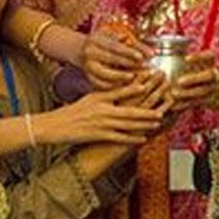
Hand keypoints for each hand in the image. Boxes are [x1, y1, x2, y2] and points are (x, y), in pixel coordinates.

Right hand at [38, 78, 167, 145]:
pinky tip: (143, 138)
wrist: (54, 126)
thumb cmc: (74, 111)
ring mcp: (101, 123)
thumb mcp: (91, 97)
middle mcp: (103, 109)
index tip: (153, 80)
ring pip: (128, 124)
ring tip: (158, 121)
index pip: (124, 90)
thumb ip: (109, 93)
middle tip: (164, 105)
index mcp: (101, 97)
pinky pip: (119, 138)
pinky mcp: (98, 136)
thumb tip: (128, 88)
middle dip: (149, 107)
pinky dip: (132, 138)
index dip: (140, 86)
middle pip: (131, 109)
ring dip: (145, 123)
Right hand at [82, 29, 147, 89]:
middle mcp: (90, 53)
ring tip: (134, 78)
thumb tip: (151, 53)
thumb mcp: (119, 38)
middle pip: (110, 59)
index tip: (141, 57)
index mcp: (97, 40)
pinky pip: (100, 84)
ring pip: (104, 74)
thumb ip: (135, 44)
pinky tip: (125, 86)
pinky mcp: (89, 78)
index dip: (128, 52)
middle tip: (143, 68)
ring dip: (121, 77)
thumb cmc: (106, 42)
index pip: (114, 46)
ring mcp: (88, 66)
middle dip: (128, 64)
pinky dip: (113, 86)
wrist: (83, 50)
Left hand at [167, 51, 218, 110]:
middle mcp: (215, 75)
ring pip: (202, 91)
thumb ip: (186, 60)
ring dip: (188, 93)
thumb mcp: (201, 63)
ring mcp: (214, 88)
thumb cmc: (203, 71)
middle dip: (194, 78)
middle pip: (208, 75)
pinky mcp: (209, 101)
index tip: (186, 59)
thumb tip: (158, 53)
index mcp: (212, 63)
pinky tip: (173, 105)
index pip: (210, 56)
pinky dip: (185, 104)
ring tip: (173, 94)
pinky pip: (197, 103)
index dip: (199, 57)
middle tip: (180, 81)